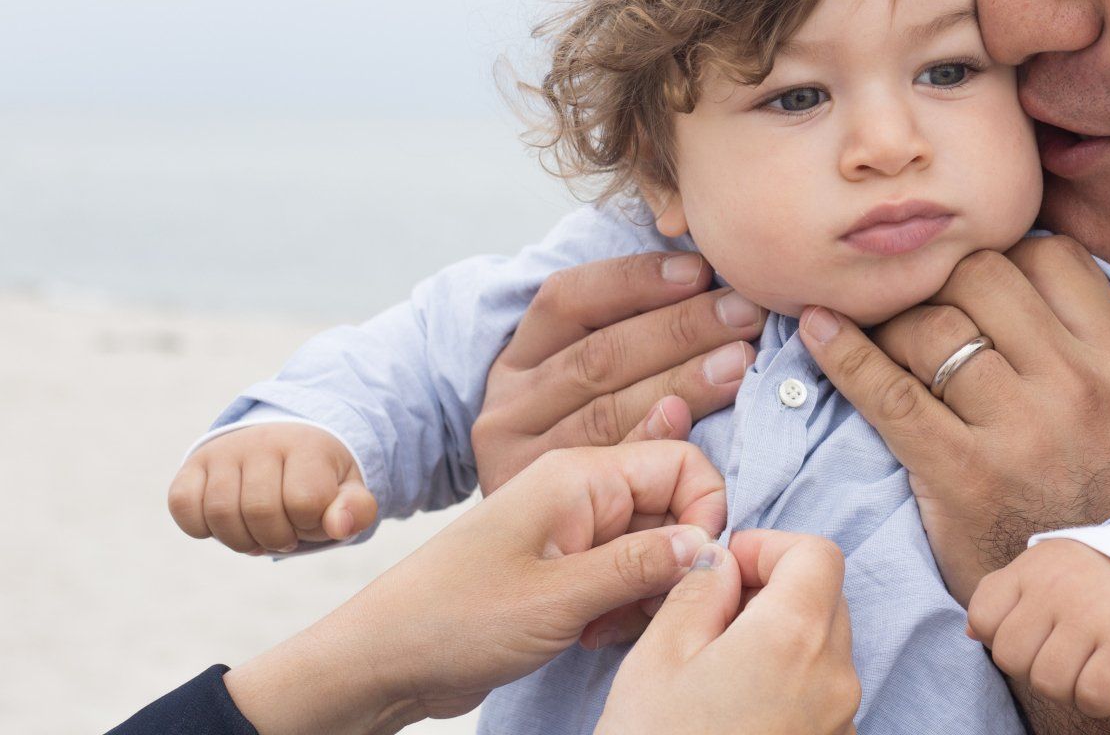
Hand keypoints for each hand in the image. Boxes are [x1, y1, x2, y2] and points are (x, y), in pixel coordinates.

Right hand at [167, 423, 377, 553]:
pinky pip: (183, 506)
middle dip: (275, 537)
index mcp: (307, 445)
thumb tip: (337, 527)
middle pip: (260, 511)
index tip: (313, 517)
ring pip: (220, 514)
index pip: (304, 502)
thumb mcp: (349, 490)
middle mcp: (262, 440)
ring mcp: (223, 450)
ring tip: (259, 533)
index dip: (310, 524)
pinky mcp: (193, 464)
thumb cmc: (320, 477)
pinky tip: (227, 523)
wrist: (286, 445)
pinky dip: (201, 527)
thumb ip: (356, 509)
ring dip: (241, 540)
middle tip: (285, 533)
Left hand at [223, 440, 726, 734]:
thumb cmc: (455, 619)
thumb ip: (643, 565)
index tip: (694, 567)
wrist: (384, 660)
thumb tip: (711, 545)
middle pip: (673, 507)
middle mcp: (581, 492)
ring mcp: (572, 530)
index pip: (682, 462)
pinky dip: (622, 606)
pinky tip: (590, 633)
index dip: (705, 512)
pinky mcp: (564, 566)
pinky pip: (623, 575)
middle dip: (674, 563)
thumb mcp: (560, 598)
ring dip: (646, 592)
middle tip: (641, 611)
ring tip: (604, 627)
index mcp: (580, 476)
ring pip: (653, 547)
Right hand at [473, 250, 767, 492]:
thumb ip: (623, 332)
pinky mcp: (547, 513)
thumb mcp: (575, 379)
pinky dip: (650, 447)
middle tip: (745, 313)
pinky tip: (692, 430)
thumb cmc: (577, 436)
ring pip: (607, 412)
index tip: (698, 271)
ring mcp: (519, 465)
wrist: (519, 551)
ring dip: (681, 383)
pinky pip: (607, 473)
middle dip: (681, 329)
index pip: (568, 300)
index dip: (635, 280)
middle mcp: (509, 410)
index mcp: (517, 360)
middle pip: (600, 357)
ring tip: (739, 362)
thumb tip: (703, 275)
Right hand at [599, 530, 859, 734]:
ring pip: (825, 646)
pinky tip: (735, 706)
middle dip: (774, 589)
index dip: (769, 547)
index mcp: (795, 637)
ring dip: (781, 637)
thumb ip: (698, 591)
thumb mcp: (659, 658)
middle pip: (826, 597)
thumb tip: (720, 564)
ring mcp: (840, 720)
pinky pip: (821, 693)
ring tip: (717, 667)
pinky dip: (788, 680)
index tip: (726, 568)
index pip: (818, 553)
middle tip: (714, 616)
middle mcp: (835, 676)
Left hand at [798, 234, 1109, 600]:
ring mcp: (1020, 431)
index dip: (1000, 250)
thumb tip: (1007, 261)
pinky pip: (890, 393)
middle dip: (937, 278)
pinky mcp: (963, 476)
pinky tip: (817, 330)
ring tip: (875, 332)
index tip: (966, 272)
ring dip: (892, 320)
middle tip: (912, 299)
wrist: (1093, 604)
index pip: (1051, 256)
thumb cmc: (1095, 497)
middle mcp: (1075, 386)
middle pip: (983, 276)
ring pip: (933, 325)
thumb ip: (1077, 339)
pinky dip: (844, 354)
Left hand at [967, 539, 1109, 718]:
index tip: (1035, 630)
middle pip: (1011, 657)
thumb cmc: (1096, 584)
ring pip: (1047, 683)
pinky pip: (1090, 697)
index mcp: (1034, 565)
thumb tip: (970, 633)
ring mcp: (1093, 614)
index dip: (1003, 636)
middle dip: (1034, 665)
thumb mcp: (1047, 572)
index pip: (983, 618)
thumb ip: (1004, 597)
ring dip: (1067, 686)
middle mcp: (1059, 585)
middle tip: (1066, 650)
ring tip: (1089, 660)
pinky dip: (1097, 700)